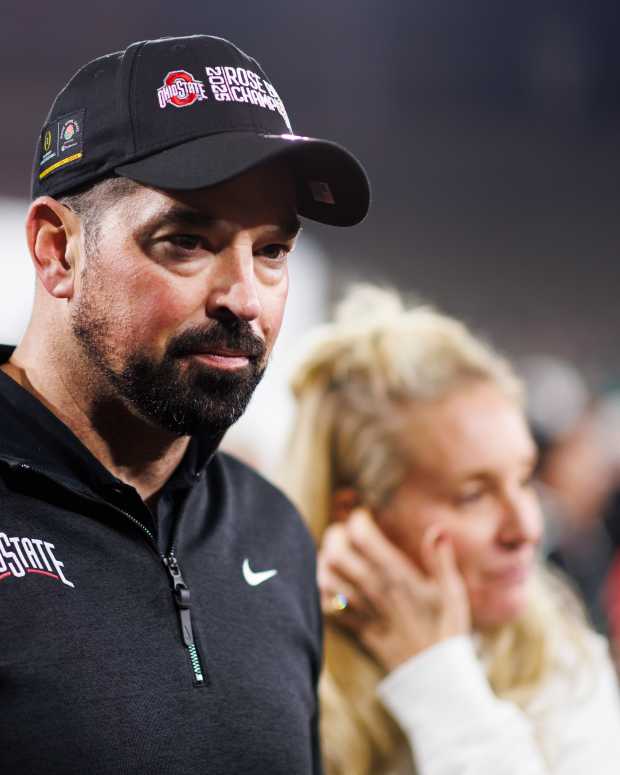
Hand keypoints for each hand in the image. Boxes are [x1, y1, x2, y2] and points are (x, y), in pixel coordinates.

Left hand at [318, 509, 470, 670]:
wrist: (437, 678)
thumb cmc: (447, 630)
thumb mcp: (452, 592)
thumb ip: (441, 559)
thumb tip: (437, 530)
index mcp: (398, 576)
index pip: (364, 537)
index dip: (358, 521)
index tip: (363, 516)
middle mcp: (375, 590)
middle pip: (338, 554)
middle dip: (335, 536)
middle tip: (342, 532)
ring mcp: (363, 610)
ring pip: (327, 579)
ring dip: (324, 563)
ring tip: (332, 555)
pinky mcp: (356, 629)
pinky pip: (328, 609)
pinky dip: (323, 595)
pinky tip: (329, 586)